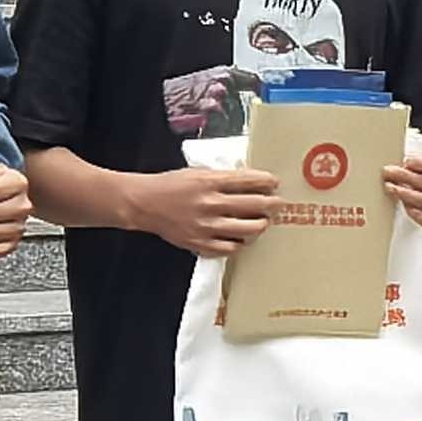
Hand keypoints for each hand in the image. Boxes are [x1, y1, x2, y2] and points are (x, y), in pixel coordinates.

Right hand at [127, 162, 277, 260]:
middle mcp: (210, 204)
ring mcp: (206, 226)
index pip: (248, 181)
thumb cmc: (171, 186)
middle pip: (254, 205)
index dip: (267, 182)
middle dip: (272, 204)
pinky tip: (242, 237)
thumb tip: (251, 181)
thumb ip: (223, 178)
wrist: (143, 203)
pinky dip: (241, 243)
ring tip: (262, 222)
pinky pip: (231, 248)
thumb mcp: (197, 173)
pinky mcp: (200, 243)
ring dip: (261, 225)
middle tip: (278, 203)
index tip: (274, 182)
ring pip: (248, 229)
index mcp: (209, 182)